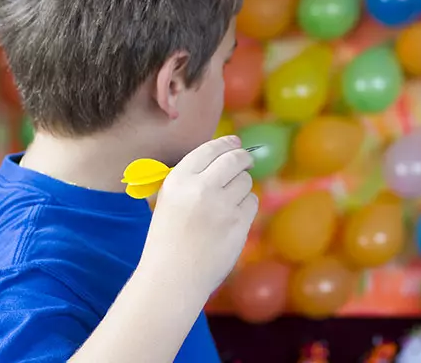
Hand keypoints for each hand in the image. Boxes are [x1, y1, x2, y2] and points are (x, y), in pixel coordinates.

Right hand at [139, 135, 257, 301]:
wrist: (172, 277)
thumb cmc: (168, 240)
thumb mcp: (169, 200)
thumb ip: (192, 179)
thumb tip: (224, 155)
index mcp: (178, 180)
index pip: (209, 149)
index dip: (227, 143)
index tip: (236, 142)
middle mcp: (200, 188)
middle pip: (234, 159)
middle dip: (243, 157)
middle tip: (246, 160)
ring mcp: (222, 205)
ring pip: (246, 181)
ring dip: (242, 187)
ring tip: (229, 202)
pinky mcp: (239, 222)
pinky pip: (252, 202)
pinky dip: (247, 206)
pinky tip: (233, 218)